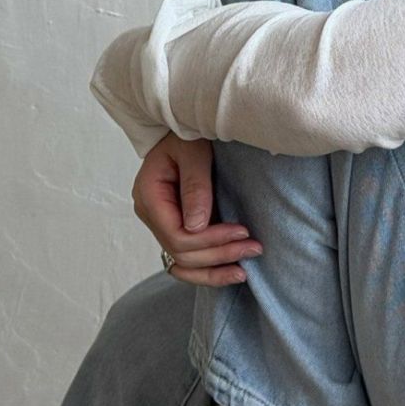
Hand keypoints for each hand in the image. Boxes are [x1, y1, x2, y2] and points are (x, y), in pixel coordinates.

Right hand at [132, 133, 261, 285]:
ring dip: (215, 270)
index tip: (243, 231)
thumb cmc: (187, 137)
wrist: (184, 133)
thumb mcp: (193, 153)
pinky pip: (187, 262)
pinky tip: (231, 273)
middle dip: (220, 254)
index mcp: (149, 197)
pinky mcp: (176, 230)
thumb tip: (196, 226)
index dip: (211, 239)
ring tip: (245, 270)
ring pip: (182, 266)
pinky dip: (207, 271)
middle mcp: (151, 216)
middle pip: (182, 253)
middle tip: (255, 247)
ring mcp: (161, 226)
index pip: (178, 235)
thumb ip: (195, 187)